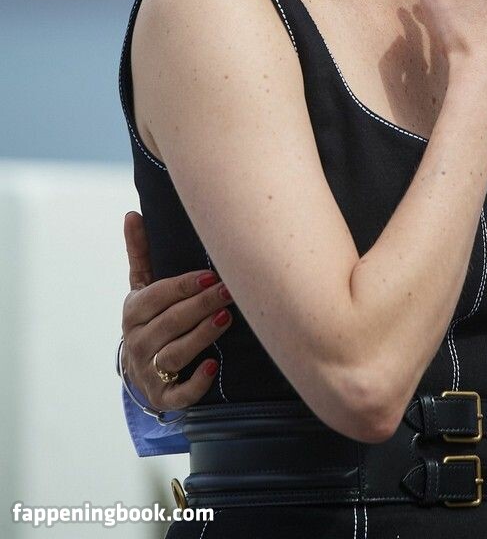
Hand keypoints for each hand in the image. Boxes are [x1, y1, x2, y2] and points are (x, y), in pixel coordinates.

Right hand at [121, 211, 233, 410]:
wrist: (140, 370)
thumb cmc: (151, 318)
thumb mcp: (142, 287)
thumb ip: (140, 253)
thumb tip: (132, 213)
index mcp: (134, 312)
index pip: (158, 296)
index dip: (184, 286)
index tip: (211, 275)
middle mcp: (138, 342)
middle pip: (170, 323)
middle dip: (201, 306)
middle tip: (229, 291)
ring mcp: (149, 371)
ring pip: (175, 354)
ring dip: (201, 337)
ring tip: (225, 319)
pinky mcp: (163, 396)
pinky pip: (178, 393)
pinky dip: (195, 382)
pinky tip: (212, 367)